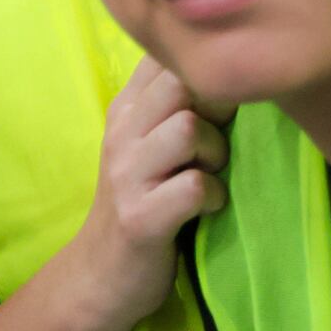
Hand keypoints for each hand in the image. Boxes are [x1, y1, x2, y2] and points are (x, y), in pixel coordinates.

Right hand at [55, 56, 227, 330]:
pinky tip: (209, 208)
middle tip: (218, 141)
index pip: (163, 57)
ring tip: (212, 174)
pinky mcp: (142, 216)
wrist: (103, 272)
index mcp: (124, 110)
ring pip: (187, 129)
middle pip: (179, 85)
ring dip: (215, 153)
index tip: (215, 102)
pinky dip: (214, 196)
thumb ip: (172, 108)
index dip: (201, 70)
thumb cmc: (141, 201)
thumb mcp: (145, 145)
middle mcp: (120, 134)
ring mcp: (127, 175)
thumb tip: (228, 71)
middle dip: (215, 109)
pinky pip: (195, 186)